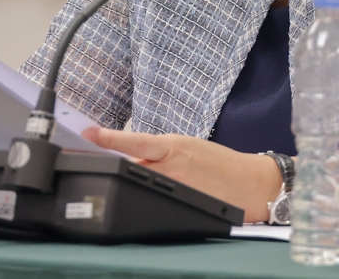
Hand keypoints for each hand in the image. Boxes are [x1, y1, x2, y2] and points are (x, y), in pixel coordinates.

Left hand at [83, 126, 281, 222]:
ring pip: (142, 184)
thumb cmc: (218, 163)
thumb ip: (159, 152)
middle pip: (132, 167)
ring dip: (136, 182)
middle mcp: (172, 169)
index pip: (135, 141)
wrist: (249, 183)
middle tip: (107, 161)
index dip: (110, 139)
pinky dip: (150, 197)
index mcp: (173, 147)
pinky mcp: (184, 205)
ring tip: (151, 179)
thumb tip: (130, 158)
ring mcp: (177, 188)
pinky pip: (157, 202)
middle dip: (119, 166)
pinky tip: (154, 197)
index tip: (88, 133)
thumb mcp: (187, 147)